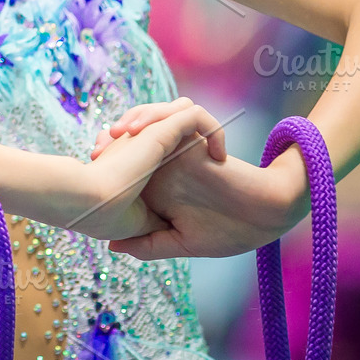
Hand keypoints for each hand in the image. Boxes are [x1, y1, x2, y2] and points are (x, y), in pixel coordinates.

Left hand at [94, 100, 307, 258]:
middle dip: (116, 132)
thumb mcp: (182, 242)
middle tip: (101, 149)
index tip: (91, 166)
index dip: (105, 156)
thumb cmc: (229, 233)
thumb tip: (112, 246)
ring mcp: (186, 147)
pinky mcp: (208, 138)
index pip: (122, 156)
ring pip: (159, 113)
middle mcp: (167, 159)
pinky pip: (194, 114)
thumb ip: (150, 244)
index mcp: (156, 181)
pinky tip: (175, 142)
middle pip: (134, 128)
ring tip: (131, 132)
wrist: (268, 221)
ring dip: (144, 116)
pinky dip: (188, 119)